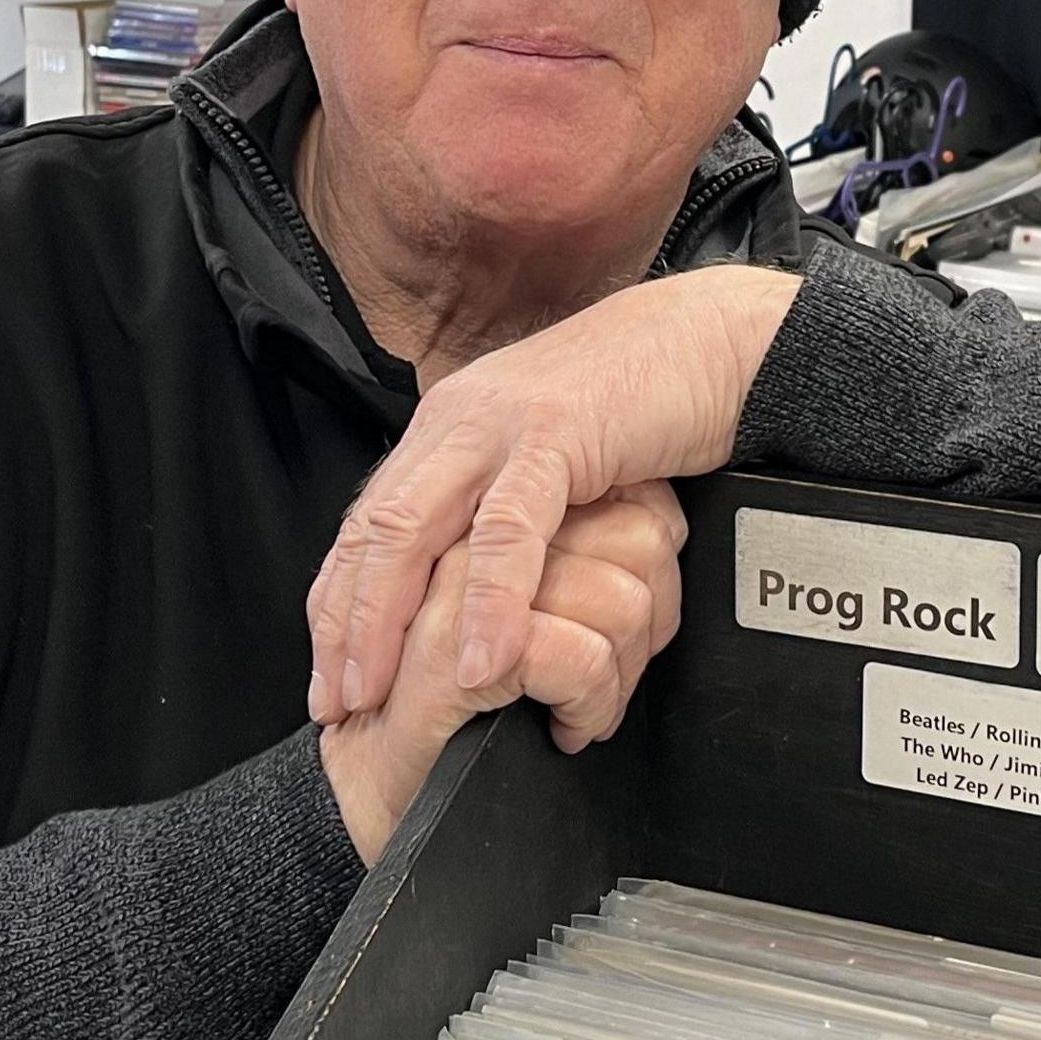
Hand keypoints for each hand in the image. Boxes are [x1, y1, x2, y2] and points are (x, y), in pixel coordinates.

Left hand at [308, 266, 795, 721]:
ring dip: (390, 620)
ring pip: (415, 529)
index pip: (367, 525)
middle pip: (372, 533)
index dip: (340, 605)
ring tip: (383, 693)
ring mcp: (498, 424)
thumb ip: (503, 506)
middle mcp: (456, 422)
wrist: (709, 337)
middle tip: (336, 702)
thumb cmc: (638, 403)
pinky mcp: (554, 434)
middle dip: (345, 625)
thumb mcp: (548, 460)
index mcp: (448, 428)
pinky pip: (509, 529)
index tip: (331, 678)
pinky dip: (490, 600)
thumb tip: (478, 589)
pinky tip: (482, 656)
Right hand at [315, 483, 689, 860]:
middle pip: (634, 537)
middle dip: (650, 620)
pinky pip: (578, 653)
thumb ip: (569, 573)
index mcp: (490, 514)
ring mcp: (459, 586)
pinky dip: (592, 702)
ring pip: (614, 595)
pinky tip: (567, 724)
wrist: (368, 792)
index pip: (626, 500)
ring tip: (587, 706)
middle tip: (616, 674)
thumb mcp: (521, 620)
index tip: (638, 628)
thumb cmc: (449, 716)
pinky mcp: (454, 646)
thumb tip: (654, 559)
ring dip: (621, 673)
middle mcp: (473, 533)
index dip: (657, 569)